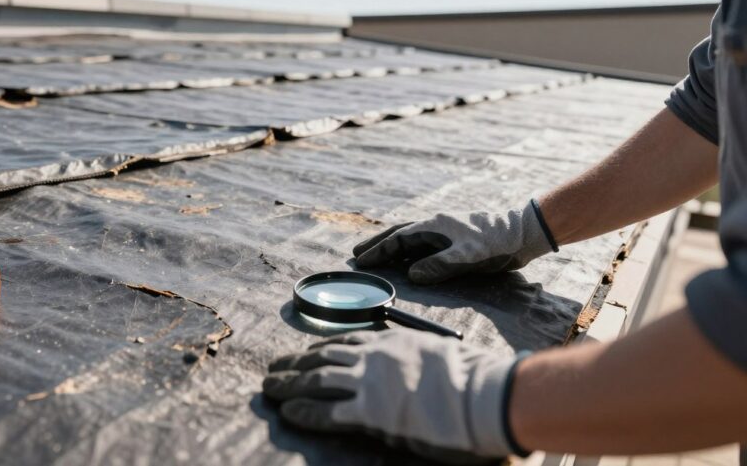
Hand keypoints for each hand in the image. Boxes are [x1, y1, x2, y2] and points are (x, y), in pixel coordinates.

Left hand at [263, 330, 526, 461]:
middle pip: (322, 357)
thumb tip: (409, 361)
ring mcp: (369, 382)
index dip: (319, 349)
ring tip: (270, 387)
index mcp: (390, 341)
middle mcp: (373, 357)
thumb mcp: (437, 352)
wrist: (481, 393)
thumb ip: (414, 354)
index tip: (304, 353)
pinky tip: (288, 412)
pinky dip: (305, 411)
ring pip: (317, 379)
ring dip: (289, 384)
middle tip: (274, 367)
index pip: (344, 342)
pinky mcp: (371, 411)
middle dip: (294, 363)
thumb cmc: (470, 374)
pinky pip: (328, 410)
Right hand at [352, 199, 556, 283]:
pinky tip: (408, 256)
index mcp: (434, 226)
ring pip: (409, 235)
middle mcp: (435, 225)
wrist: (522, 232)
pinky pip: (422, 241)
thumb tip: (412, 275)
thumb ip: (438, 266)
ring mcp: (444, 229)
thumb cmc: (495, 244)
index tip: (361, 261)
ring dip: (390, 244)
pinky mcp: (454, 237)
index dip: (379, 251)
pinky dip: (407, 247)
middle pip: (398, 233)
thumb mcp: (466, 257)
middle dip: (377, 243)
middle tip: (357, 253)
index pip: (398, 239)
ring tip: (376, 253)